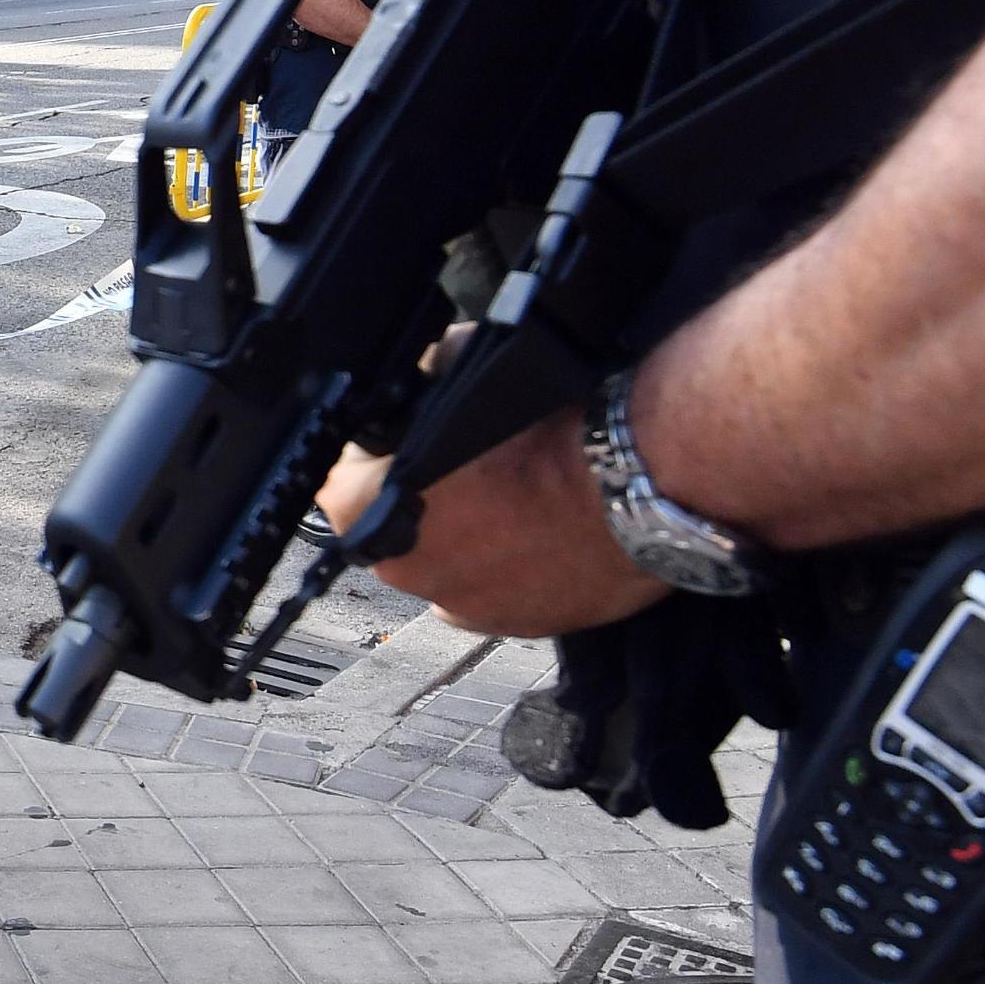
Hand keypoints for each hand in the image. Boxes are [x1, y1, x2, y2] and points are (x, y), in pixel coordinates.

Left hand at [317, 405, 668, 637]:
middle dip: (425, 495)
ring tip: (517, 495)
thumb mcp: (463, 358)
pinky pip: (497, 592)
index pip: (344, 476)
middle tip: (476, 461)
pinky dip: (513, 566)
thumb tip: (414, 374)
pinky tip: (541, 528)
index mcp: (369, 508)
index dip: (377, 449)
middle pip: (394, 524)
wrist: (640, 474)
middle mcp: (404, 569)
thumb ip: (421, 375)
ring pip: (448, 562)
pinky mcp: (519, 625)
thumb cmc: (554, 423)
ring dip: (470, 535)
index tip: (409, 436)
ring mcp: (463, 605)